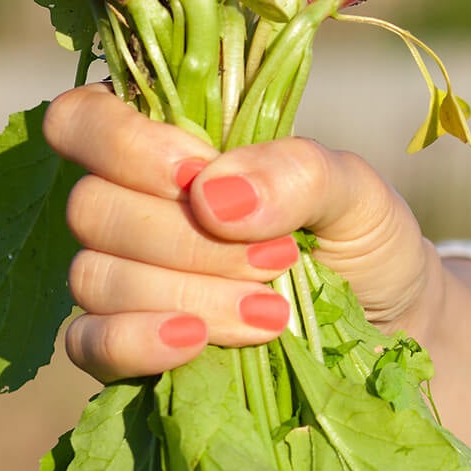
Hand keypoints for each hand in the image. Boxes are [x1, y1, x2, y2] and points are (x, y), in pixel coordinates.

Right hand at [42, 84, 443, 382]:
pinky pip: (88, 344)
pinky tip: (193, 342)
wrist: (388, 330)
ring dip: (187, 292)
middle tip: (278, 256)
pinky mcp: (128, 350)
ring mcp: (122, 280)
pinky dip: (134, 341)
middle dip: (188, 238)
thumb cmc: (363, 241)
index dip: (125, 145)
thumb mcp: (355, 191)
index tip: (198, 172)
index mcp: (170, 144)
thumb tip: (212, 195)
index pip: (82, 119)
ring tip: (274, 309)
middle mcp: (131, 207)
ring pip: (95, 276)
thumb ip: (298, 172)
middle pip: (93, 207)